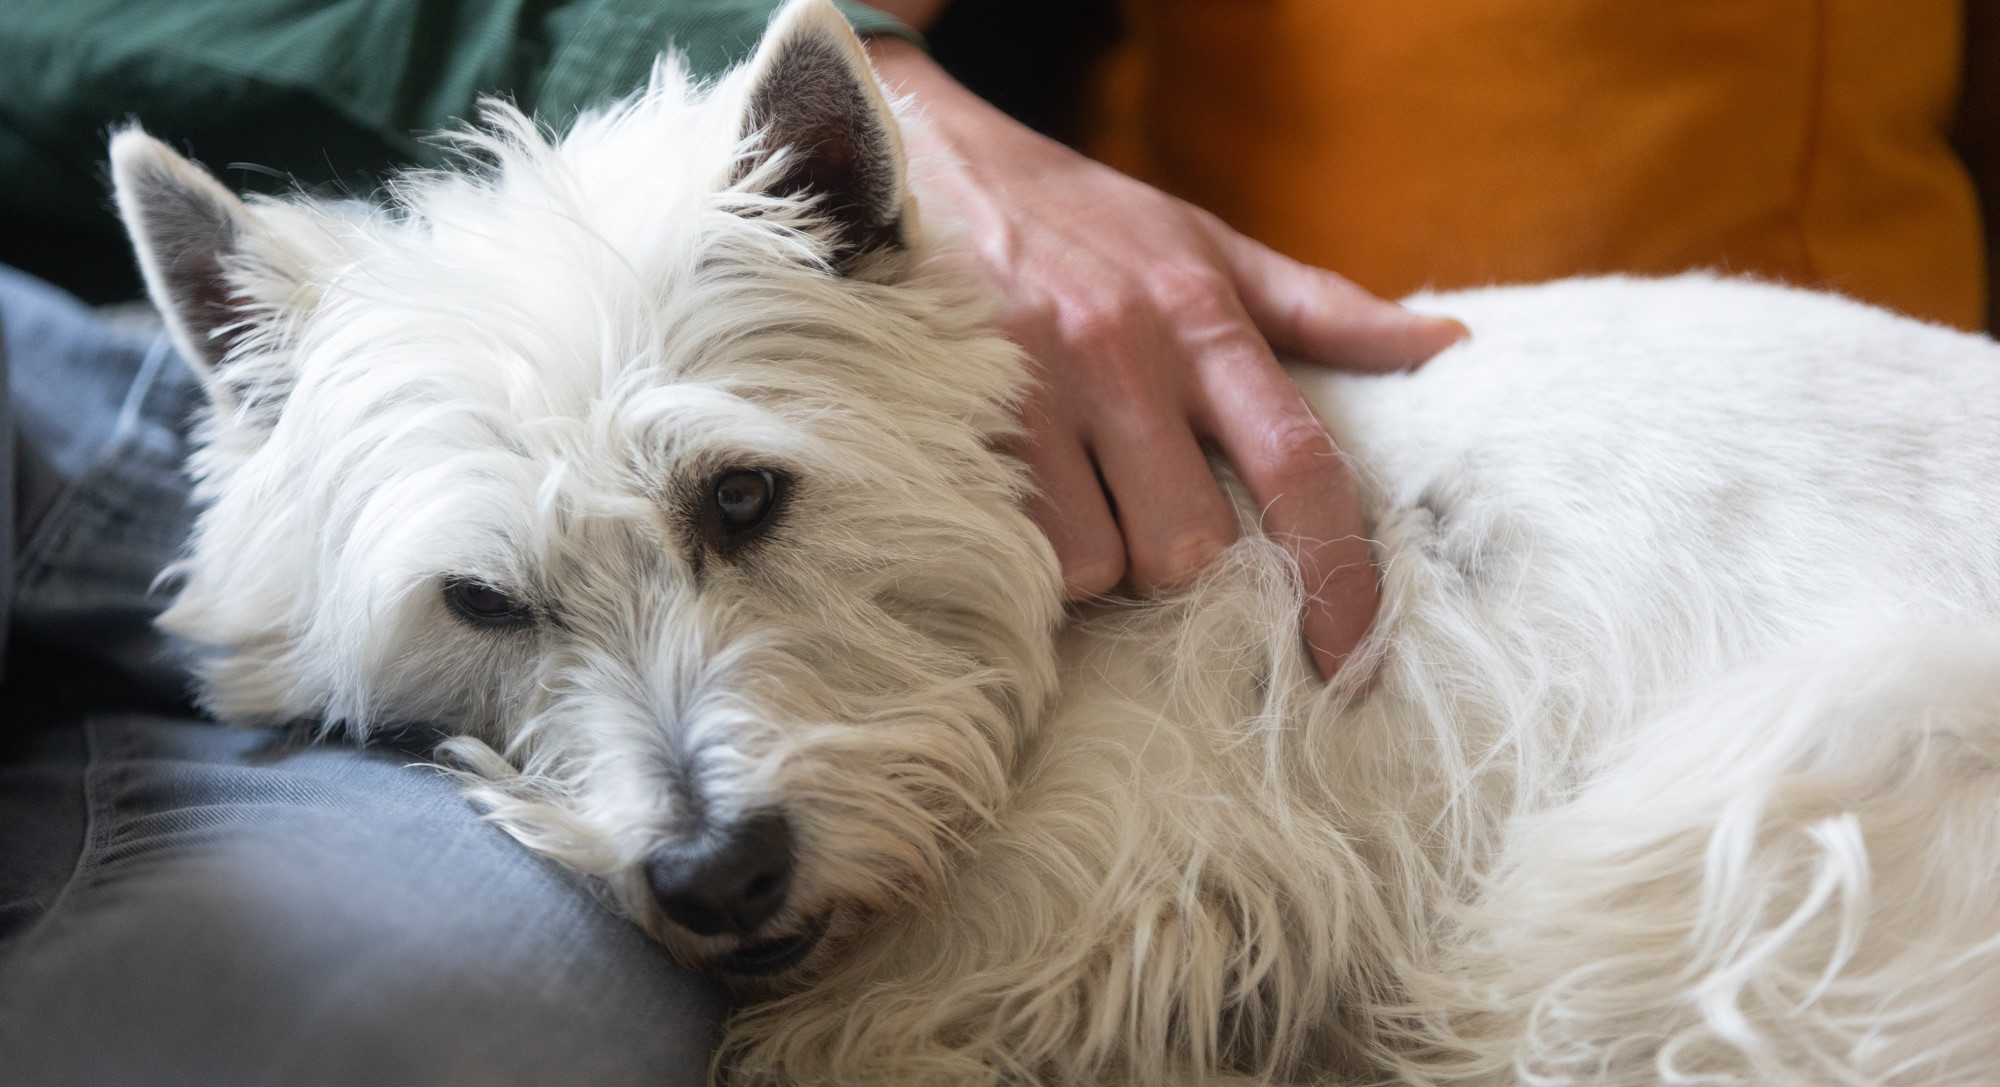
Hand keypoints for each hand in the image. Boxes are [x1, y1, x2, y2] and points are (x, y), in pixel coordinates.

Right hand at [867, 40, 1467, 679]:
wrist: (928, 155)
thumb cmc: (1084, 222)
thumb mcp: (1209, 247)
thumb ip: (1324, 310)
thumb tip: (1448, 347)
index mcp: (1204, 321)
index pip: (1299, 466)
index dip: (1339, 576)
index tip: (1352, 662)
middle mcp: (1125, 355)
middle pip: (1191, 545)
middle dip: (1184, 565)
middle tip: (1159, 522)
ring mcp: (1033, 388)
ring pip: (1097, 562)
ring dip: (1098, 561)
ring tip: (1083, 501)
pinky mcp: (954, 414)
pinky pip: (1015, 545)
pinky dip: (1027, 550)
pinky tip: (1024, 499)